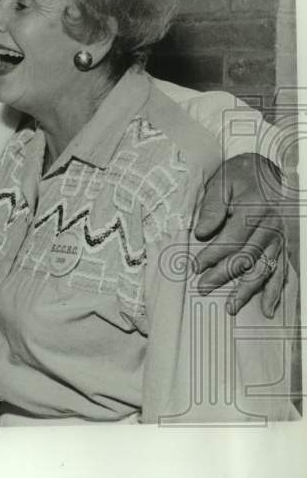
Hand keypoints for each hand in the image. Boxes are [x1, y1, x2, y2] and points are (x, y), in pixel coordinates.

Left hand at [193, 153, 290, 316]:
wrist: (263, 169)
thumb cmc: (237, 177)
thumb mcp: (220, 183)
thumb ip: (212, 207)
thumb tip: (202, 233)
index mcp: (255, 209)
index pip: (232, 238)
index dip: (213, 255)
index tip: (196, 267)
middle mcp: (271, 226)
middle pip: (247, 256)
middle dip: (223, 275)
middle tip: (203, 288)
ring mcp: (279, 237)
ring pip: (264, 268)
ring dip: (248, 289)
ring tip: (231, 306)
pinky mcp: (281, 245)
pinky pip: (280, 270)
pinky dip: (275, 290)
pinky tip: (269, 308)